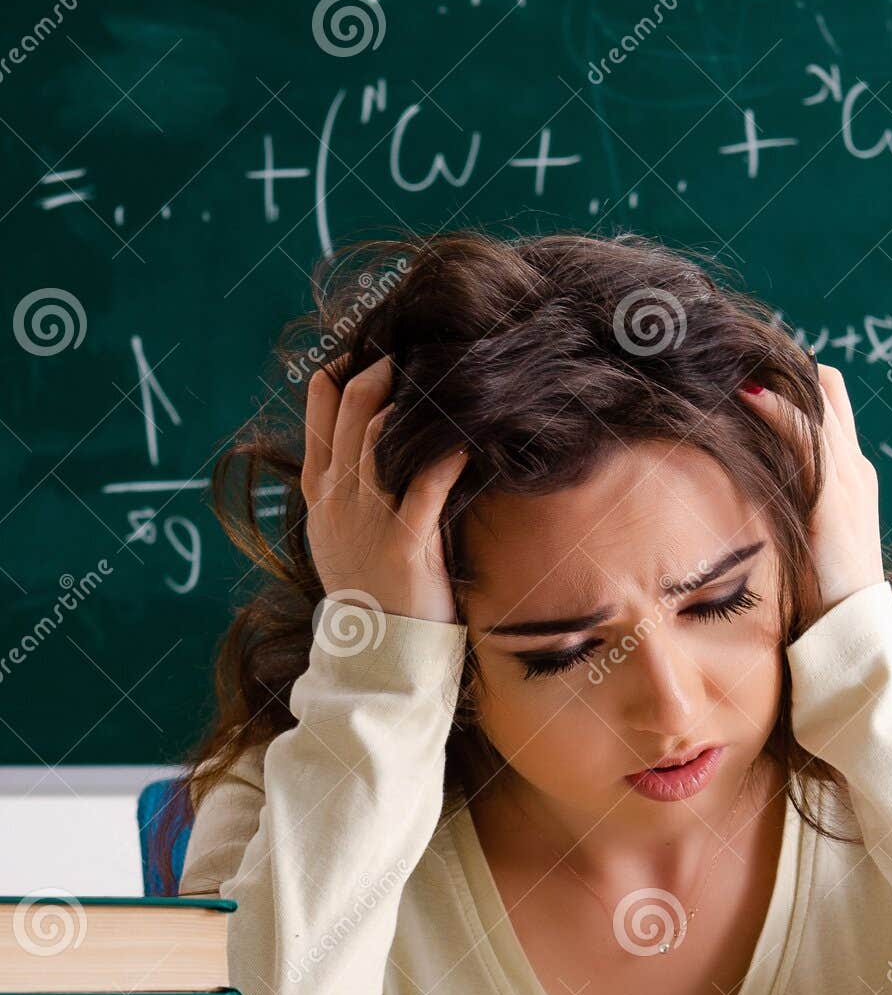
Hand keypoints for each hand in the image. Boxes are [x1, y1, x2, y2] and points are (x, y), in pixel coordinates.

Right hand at [301, 356, 468, 624]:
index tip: (369, 346)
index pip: (319, 409)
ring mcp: (367, 518)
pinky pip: (426, 485)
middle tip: (414, 350)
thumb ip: (344, 485)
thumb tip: (364, 440)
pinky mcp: (404, 543)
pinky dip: (448, 456)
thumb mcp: (339, 531)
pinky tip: (469, 438)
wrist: (376, 648)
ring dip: (415, 403)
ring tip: (444, 379)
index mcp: (319, 489)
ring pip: (382, 437)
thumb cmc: (370, 587)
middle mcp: (337, 497)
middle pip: (354, 410)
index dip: (343, 369)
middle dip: (382, 372)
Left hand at [740, 360, 884, 613]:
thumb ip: (789, 509)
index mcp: (853, 476)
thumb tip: (747, 491)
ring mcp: (849, 478)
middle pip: (827, 387)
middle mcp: (855, 468)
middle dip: (783, 364)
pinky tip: (745, 395)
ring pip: (818, 401)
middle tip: (734, 352)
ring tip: (732, 360)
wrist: (851, 626)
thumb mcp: (805, 538)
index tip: (748, 371)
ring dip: (776, 376)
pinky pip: (807, 434)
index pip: (830, 403)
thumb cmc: (822, 594)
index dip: (794, 381)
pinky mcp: (835, 494)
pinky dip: (777, 409)